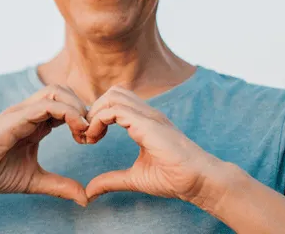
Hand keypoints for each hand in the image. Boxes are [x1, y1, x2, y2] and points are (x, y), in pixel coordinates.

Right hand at [0, 85, 89, 205]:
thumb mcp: (34, 180)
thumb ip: (59, 186)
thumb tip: (85, 198)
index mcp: (35, 122)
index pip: (66, 105)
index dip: (83, 117)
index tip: (91, 139)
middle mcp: (30, 112)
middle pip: (64, 91)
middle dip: (83, 107)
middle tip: (91, 133)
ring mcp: (22, 111)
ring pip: (57, 91)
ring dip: (77, 107)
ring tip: (84, 130)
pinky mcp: (16, 117)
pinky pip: (47, 104)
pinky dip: (68, 112)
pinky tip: (76, 130)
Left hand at [84, 85, 225, 207]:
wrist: (198, 180)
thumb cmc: (173, 178)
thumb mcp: (134, 178)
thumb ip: (111, 180)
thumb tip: (89, 192)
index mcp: (144, 121)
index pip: (115, 102)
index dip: (97, 116)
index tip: (89, 138)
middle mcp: (146, 114)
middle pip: (112, 93)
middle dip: (93, 110)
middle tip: (87, 135)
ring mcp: (148, 115)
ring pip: (113, 95)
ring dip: (95, 112)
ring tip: (91, 135)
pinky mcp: (147, 123)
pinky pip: (115, 110)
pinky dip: (99, 120)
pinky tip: (96, 138)